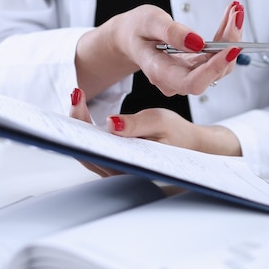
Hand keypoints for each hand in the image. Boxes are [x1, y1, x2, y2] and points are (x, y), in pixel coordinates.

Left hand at [69, 88, 241, 176]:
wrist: (192, 146)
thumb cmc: (178, 134)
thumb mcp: (161, 122)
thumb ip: (136, 124)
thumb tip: (110, 124)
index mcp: (131, 165)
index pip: (94, 147)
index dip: (81, 122)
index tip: (78, 98)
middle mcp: (119, 172)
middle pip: (83, 151)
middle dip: (75, 122)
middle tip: (76, 96)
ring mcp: (115, 170)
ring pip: (86, 152)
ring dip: (79, 126)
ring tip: (79, 100)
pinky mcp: (115, 164)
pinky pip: (93, 150)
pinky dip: (87, 132)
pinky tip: (86, 114)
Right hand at [76, 1, 243, 98]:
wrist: (131, 37)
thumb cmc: (136, 30)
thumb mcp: (148, 22)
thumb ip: (170, 32)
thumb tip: (198, 42)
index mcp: (161, 72)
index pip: (193, 81)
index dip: (215, 68)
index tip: (231, 47)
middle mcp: (177, 80)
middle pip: (213, 72)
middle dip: (229, 44)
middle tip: (236, 15)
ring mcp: (189, 76)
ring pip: (220, 64)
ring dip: (231, 38)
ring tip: (235, 11)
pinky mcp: (198, 68)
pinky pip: (218, 57)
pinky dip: (227, 38)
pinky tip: (230, 19)